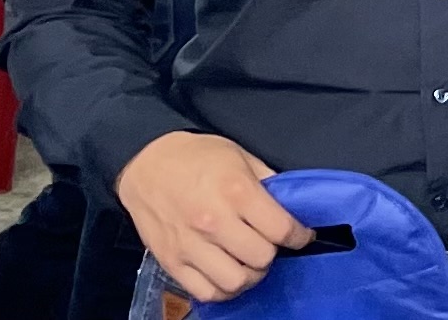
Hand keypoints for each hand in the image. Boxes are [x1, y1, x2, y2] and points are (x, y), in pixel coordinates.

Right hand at [117, 131, 308, 301]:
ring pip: (235, 282)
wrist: (147, 164)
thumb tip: (291, 204)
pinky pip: (205, 292)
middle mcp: (214, 222)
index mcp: (236, 192)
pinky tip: (227, 274)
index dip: (299, 235)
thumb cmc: (196, 157)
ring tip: (249, 263)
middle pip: (261, 258)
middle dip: (273, 252)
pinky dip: (222, 290)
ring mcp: (190, 246)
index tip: (301, 236)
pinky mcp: (172, 262)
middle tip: (269, 244)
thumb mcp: (241, 156)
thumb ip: (268, 182)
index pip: (281, 229)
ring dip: (249, 276)